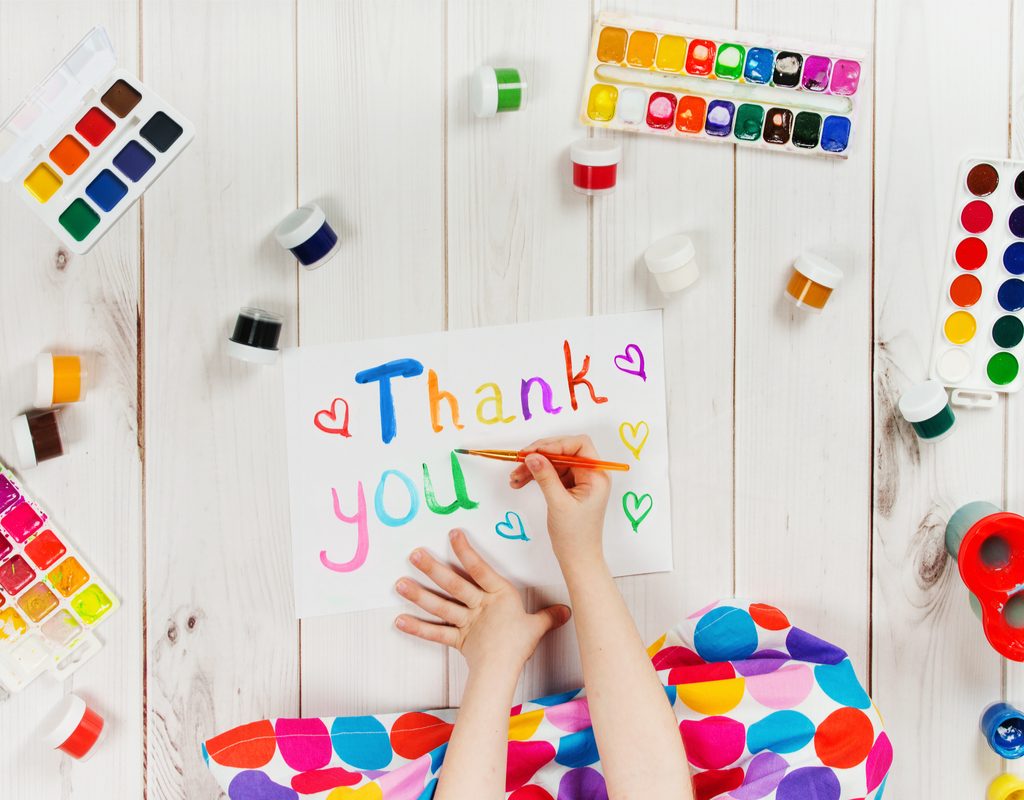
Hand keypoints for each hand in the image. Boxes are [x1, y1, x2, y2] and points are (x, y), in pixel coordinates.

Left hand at [395, 529, 570, 671]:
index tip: (453, 534)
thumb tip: (566, 610)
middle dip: (432, 568)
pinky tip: (400, 620)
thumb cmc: (519, 645)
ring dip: (418, 595)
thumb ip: (549, 616)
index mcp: (498, 596)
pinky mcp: (456, 640)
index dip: (466, 551)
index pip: (480, 569)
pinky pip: (434, 633)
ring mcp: (465, 622)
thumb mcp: (537, 626)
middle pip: (454, 584)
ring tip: (399, 584)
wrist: (505, 672)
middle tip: (413, 555)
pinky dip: (417, 628)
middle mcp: (479, 606)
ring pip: (440, 605)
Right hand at [508, 435, 610, 564]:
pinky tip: (519, 482)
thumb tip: (532, 455)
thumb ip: (546, 477)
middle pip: (564, 450)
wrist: (577, 558)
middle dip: (540, 454)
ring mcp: (579, 480)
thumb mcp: (558, 503)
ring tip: (514, 477)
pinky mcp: (569, 487)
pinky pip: (551, 473)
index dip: (556, 444)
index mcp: (596, 475)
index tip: (535, 452)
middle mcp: (590, 474)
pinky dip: (535, 475)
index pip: (579, 445)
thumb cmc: (575, 535)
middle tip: (520, 460)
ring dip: (533, 466)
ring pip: (554, 462)